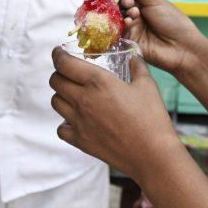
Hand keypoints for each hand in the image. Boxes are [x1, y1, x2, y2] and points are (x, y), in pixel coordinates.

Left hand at [49, 48, 181, 177]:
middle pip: (55, 81)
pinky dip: (65, 122)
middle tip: (69, 72)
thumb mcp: (147, 85)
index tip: (59, 52)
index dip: (58, 55)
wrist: (152, 155)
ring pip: (55, 102)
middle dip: (59, 73)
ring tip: (73, 94)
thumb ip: (137, 66)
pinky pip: (61, 128)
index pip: (64, 63)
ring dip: (61, 95)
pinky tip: (76, 119)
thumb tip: (134, 55)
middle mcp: (83, 100)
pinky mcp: (81, 141)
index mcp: (97, 81)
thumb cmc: (151, 118)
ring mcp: (79, 122)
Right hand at [110, 0, 207, 77]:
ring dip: (123, 12)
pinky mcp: (130, 41)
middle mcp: (137, 14)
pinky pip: (120, 31)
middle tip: (128, 2)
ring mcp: (133, 28)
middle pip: (119, 4)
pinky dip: (123, 25)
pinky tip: (130, 23)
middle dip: (120, 1)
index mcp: (144, 2)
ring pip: (118, 17)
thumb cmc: (173, 21)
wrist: (183, 47)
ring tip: (134, 13)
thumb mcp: (154, 0)